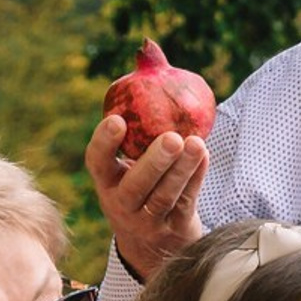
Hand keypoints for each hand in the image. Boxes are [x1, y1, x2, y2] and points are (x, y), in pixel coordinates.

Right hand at [83, 116, 209, 285]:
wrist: (152, 245)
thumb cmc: (142, 184)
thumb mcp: (130, 162)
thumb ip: (139, 117)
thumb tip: (148, 55)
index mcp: (107, 182)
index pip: (97, 163)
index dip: (104, 142)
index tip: (117, 120)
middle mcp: (122, 204)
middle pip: (135, 186)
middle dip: (154, 161)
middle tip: (172, 138)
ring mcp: (148, 222)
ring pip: (164, 196)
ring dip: (182, 170)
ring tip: (196, 144)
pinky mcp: (174, 230)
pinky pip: (186, 202)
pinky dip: (196, 178)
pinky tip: (203, 155)